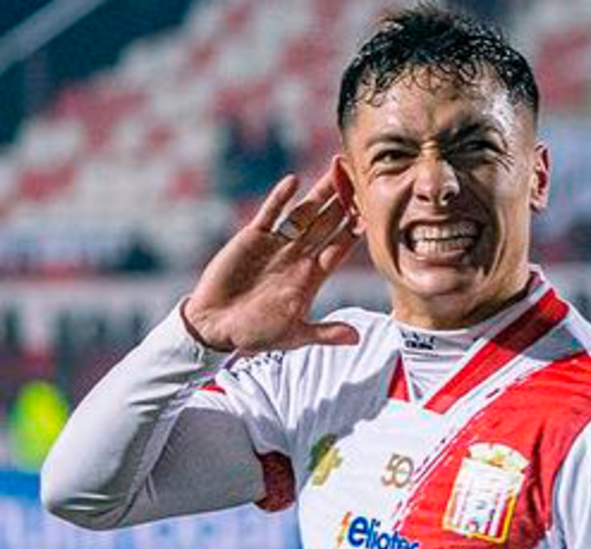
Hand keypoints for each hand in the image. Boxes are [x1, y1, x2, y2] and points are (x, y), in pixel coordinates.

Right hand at [183, 163, 360, 352]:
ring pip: (304, 212)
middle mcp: (298, 255)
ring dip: (320, 192)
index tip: (375, 211)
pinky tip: (293, 182)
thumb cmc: (254, 333)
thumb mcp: (294, 336)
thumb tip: (357, 339)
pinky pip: (270, 214)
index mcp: (311, 276)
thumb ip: (325, 333)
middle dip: (345, 200)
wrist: (215, 325)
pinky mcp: (252, 238)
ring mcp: (277, 244)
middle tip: (361, 175)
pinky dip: (280, 198)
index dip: (356, 228)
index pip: (340, 246)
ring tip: (337, 168)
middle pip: (327, 222)